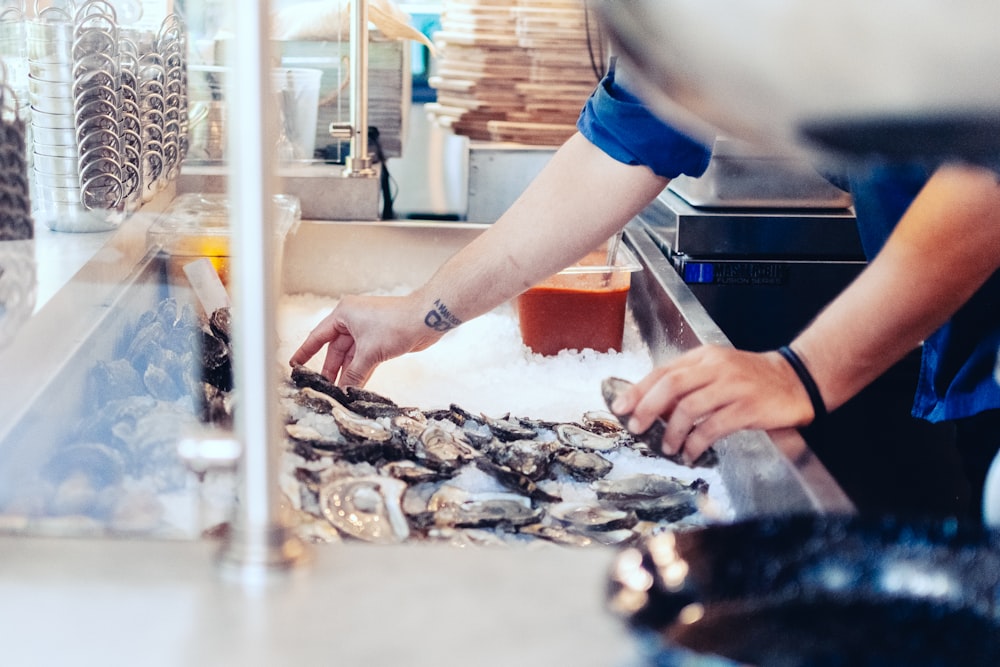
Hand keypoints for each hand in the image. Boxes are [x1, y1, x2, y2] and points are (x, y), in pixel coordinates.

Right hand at [288, 294, 440, 386]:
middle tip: (324, 388)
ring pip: (351, 356)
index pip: (318, 336)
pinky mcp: (380, 340)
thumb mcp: (370, 352)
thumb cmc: (397, 323)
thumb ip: (354, 373)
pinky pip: (364, 358)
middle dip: (331, 369)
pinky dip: (360, 371)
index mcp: (344, 314)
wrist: (426, 319)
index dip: (306, 352)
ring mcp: (367, 330)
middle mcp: (353, 320)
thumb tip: (345, 391)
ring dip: (347, 373)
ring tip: (339, 392)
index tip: (295, 364)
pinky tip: (356, 386)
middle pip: (335, 349)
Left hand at [611, 345, 815, 461]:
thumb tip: (653, 409)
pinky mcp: (748, 407)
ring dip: (673, 432)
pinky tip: (692, 453)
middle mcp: (716, 368)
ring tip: (667, 447)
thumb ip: (688, 385)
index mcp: (704, 357)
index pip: (663, 371)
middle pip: (671, 386)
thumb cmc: (752, 380)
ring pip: (690, 407)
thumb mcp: (717, 373)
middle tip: (637, 428)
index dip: (638, 390)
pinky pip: (714, 427)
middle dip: (648, 409)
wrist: (796, 380)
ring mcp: (733, 386)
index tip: (620, 408)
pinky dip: (697, 443)